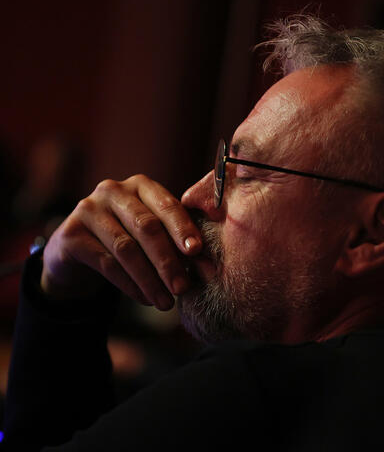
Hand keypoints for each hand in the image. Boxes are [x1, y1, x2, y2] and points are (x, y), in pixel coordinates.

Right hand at [40, 174, 201, 309]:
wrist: (78, 250)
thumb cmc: (127, 238)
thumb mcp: (152, 234)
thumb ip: (176, 242)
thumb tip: (207, 266)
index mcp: (141, 185)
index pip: (166, 204)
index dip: (182, 227)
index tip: (197, 251)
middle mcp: (113, 191)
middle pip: (146, 227)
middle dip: (167, 260)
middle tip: (182, 287)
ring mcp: (88, 209)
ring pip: (126, 248)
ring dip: (150, 279)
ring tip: (166, 302)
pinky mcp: (71, 233)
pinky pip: (106, 263)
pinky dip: (129, 284)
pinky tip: (145, 298)